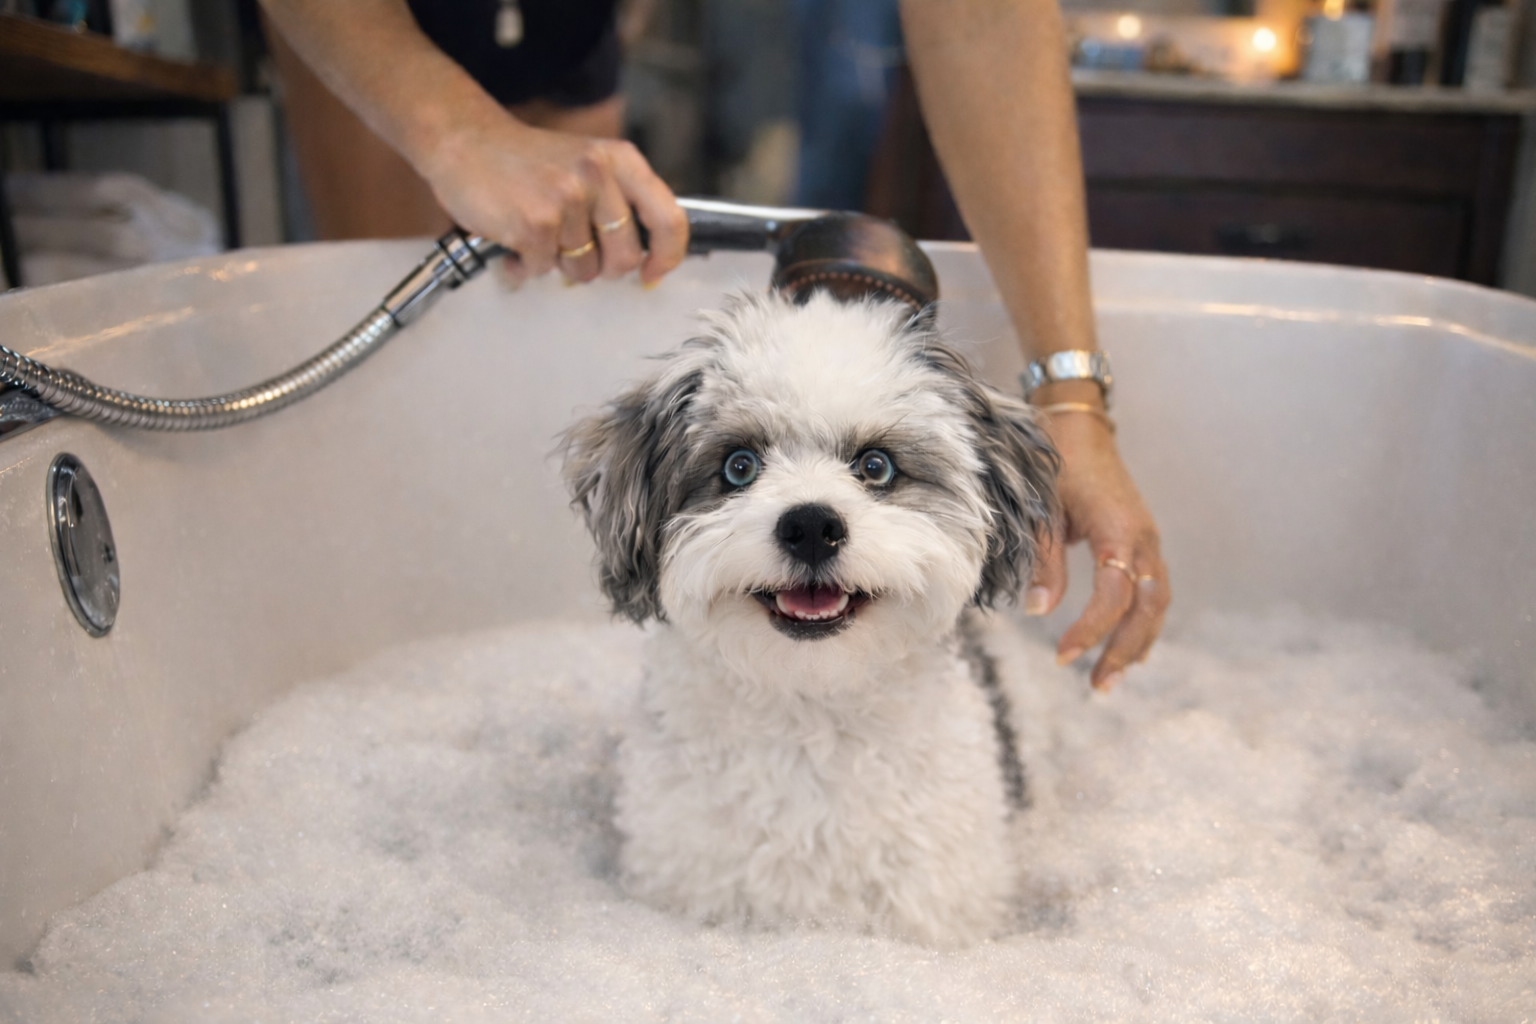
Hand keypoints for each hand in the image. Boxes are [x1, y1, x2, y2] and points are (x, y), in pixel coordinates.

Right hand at [418, 110, 687, 286]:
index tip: (652, 273)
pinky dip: (526, 265)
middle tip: (573, 250)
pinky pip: (544, 270)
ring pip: (583, 270)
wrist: (465, 140)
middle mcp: (598, 175)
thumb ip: (619, 201)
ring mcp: (567, 199)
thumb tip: (647, 259)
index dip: (667, 256)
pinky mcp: (535, 223)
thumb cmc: (528, 161)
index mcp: (620, 160)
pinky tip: (513, 238)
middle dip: (601, 267)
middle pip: (625, 257)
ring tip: (536, 232)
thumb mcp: (588, 163)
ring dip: (557, 262)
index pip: (669, 219)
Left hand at [1027, 407, 1169, 690]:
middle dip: (1125, 649)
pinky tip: (1128, 649)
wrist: (1077, 427)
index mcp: (1118, 530)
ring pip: (1157, 603)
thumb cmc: (1056, 464)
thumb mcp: (1042, 510)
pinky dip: (1144, 622)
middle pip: (1148, 607)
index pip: (1115, 593)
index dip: (1091, 628)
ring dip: (1137, 643)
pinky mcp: (1143, 542)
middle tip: (1097, 686)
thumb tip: (1037, 611)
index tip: (1064, 656)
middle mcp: (1143, 539)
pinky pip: (1154, 590)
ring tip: (1111, 678)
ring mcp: (1148, 541)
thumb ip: (1043, 560)